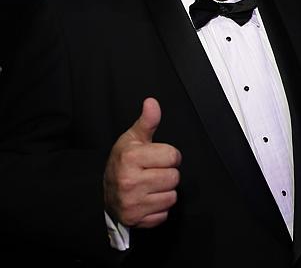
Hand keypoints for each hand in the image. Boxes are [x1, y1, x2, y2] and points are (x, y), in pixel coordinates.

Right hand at [104, 97, 181, 227]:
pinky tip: (148, 199)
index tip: (158, 157)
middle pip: (174, 177)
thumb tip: (152, 102)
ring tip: (150, 185)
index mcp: (131, 157)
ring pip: (172, 196)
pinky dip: (159, 208)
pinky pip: (164, 214)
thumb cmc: (122, 161)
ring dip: (165, 191)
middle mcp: (130, 181)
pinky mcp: (137, 220)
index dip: (168, 155)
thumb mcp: (132, 138)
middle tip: (153, 171)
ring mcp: (133, 203)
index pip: (172, 156)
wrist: (104, 192)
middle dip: (167, 173)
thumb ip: (147, 121)